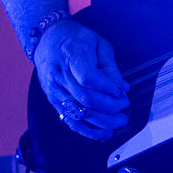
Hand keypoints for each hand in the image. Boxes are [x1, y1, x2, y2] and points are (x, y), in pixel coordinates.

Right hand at [35, 19, 128, 138]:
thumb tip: (122, 88)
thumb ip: (110, 67)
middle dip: (109, 107)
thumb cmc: (75, 39)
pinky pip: (70, 120)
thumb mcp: (98, 44)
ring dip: (102, 122)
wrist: (48, 39)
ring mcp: (55, 90)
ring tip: (119, 122)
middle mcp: (60, 75)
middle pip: (85, 98)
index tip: (121, 92)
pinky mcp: (54, 101)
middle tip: (125, 107)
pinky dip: (88, 130)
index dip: (107, 88)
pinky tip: (103, 133)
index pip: (88, 78)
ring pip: (79, 112)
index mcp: (71, 56)